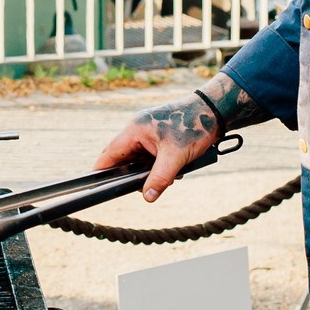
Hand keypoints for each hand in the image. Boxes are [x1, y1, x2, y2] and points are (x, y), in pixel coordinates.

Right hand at [93, 91, 222, 202]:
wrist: (213, 112)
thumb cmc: (192, 128)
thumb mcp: (176, 157)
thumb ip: (160, 178)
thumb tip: (147, 197)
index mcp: (135, 130)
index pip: (110, 153)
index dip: (102, 170)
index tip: (96, 185)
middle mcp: (138, 130)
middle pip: (123, 157)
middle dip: (131, 174)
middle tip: (141, 187)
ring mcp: (148, 132)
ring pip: (139, 158)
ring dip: (149, 170)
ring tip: (168, 176)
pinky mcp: (159, 136)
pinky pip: (150, 154)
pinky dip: (158, 165)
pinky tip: (173, 170)